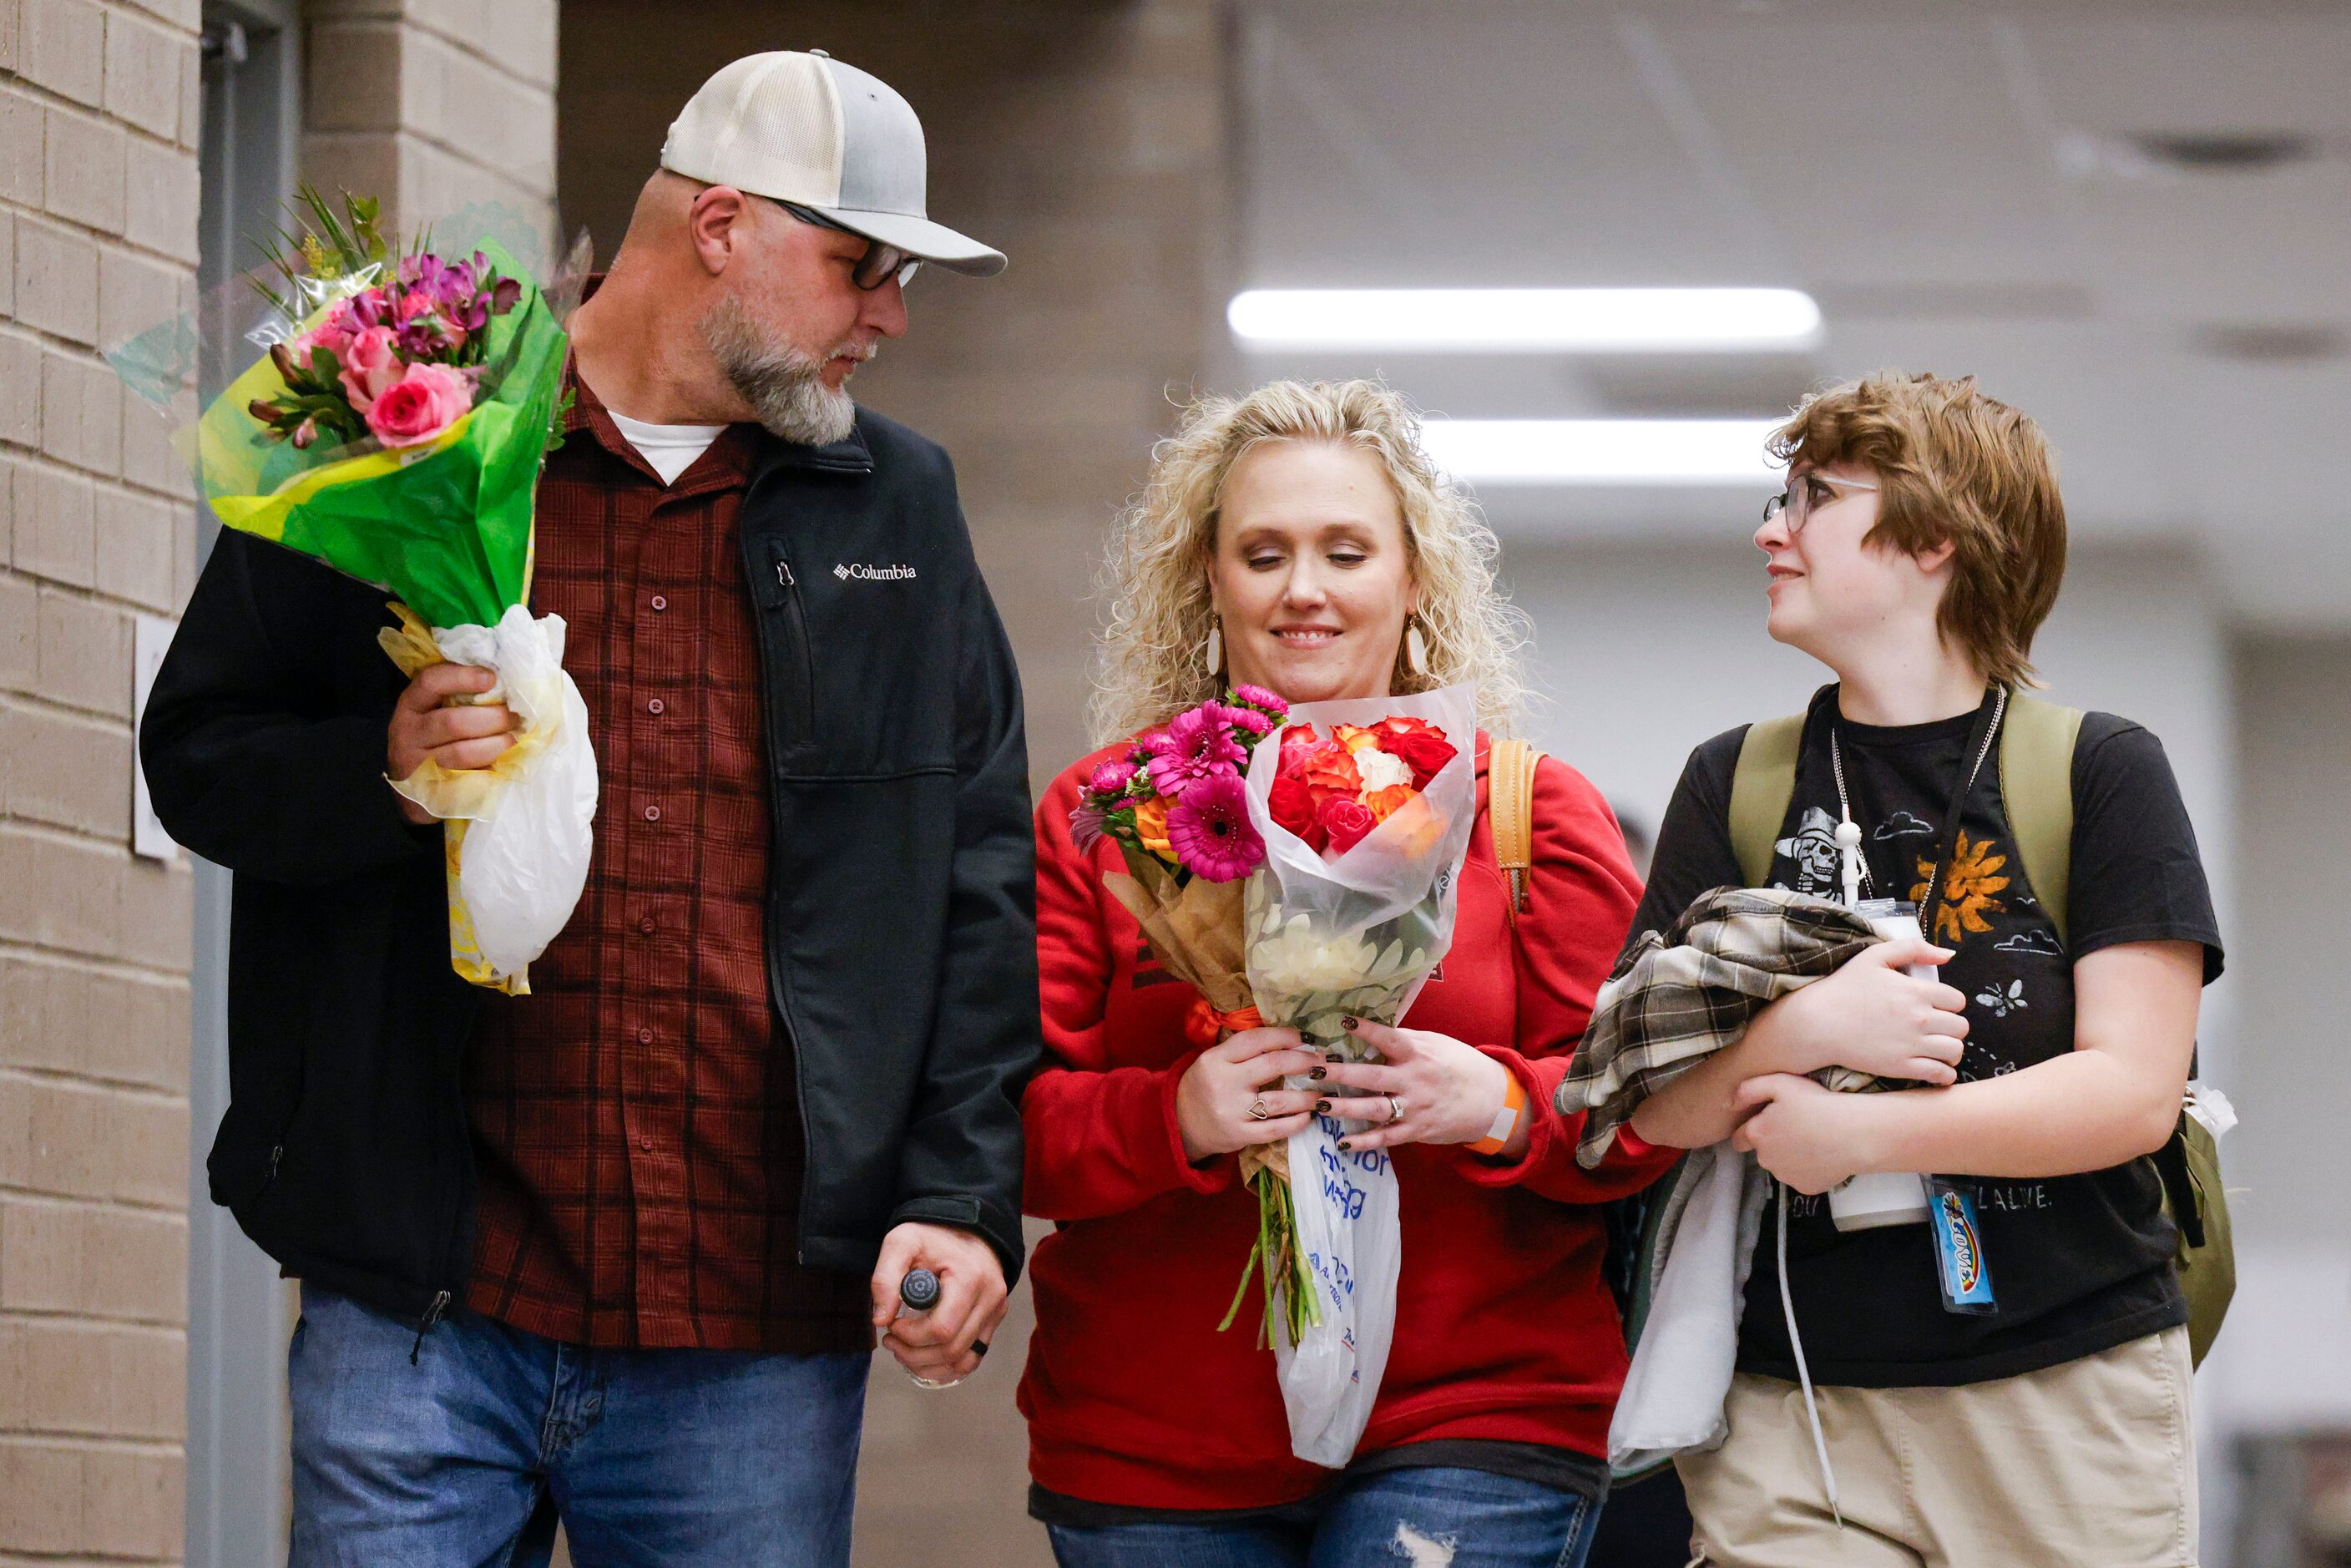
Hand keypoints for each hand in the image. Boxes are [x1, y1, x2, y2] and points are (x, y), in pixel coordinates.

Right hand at [387, 662, 516, 824]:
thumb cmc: (438, 740)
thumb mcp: (438, 712)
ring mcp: (415, 763)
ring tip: (512, 740)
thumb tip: (503, 682)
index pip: (430, 682)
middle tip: (515, 718)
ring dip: (495, 745)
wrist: (417, 789)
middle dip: (492, 719)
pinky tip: (499, 765)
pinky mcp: (428, 790)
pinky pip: (464, 779)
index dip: (462, 677)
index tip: (492, 679)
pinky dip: (487, 771)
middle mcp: (407, 732)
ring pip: (461, 753)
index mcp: (411, 705)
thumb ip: (460, 696)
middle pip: (453, 721)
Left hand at [870, 1222, 1007, 1386]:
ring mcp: (995, 1312)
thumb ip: (885, 1277)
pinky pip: (972, 1358)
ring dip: (928, 1365)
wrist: (965, 1227)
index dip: (911, 1336)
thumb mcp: (901, 1243)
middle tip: (891, 1340)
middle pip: (952, 1350)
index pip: (942, 1329)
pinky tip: (924, 1358)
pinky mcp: (993, 1320)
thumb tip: (880, 1320)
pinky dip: (946, 1366)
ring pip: (963, 1361)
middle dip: (914, 1353)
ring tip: (904, 1351)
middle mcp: (990, 1299)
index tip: (892, 1324)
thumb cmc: (932, 1235)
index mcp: (970, 1279)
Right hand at [1176, 1027, 1323, 1161]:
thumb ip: (1243, 1051)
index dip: (1285, 1036)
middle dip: (1305, 1061)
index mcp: (1216, 1059)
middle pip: (1273, 1065)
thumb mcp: (1213, 1061)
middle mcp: (1224, 1083)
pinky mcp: (1239, 1135)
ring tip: (1323, 1092)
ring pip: (1280, 1100)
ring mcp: (1233, 1112)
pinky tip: (1308, 1116)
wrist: (1180, 1124)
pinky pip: (1276, 1129)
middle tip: (1323, 1062)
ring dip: (1308, 1096)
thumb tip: (1288, 1039)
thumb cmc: (1204, 1086)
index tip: (1306, 1039)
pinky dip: (1297, 1122)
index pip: (1256, 1040)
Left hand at [1316, 1017, 1526, 1156]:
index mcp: (1418, 1054)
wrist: (1492, 1101)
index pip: (1389, 1039)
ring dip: (1344, 1107)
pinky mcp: (1416, 1131)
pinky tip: (1342, 1142)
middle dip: (1340, 1073)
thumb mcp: (1436, 1044)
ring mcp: (1414, 1108)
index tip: (1342, 1021)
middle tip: (1313, 1069)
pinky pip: (1386, 1138)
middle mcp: (1414, 1080)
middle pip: (1371, 1077)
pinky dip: (1364, 1142)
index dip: (1367, 1030)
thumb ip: (1405, 1039)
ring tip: (1319, 1104)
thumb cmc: (1459, 1066)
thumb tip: (1373, 1027)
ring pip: (1373, 1109)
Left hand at [1730, 1073, 1889, 1193]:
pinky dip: (1807, 1168)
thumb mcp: (1780, 1083)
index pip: (1739, 1138)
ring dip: (1789, 1156)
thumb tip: (1727, 1103)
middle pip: (1761, 1152)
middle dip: (1771, 1142)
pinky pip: (1801, 1177)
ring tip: (1812, 1139)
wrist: (1857, 1133)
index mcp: (1756, 1134)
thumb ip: (1747, 1090)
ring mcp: (1786, 1177)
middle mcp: (1766, 1159)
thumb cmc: (1819, 1104)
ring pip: (1780, 1166)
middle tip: (1796, 1127)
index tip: (1769, 1122)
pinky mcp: (1805, 1188)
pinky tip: (1822, 1153)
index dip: (1751, 1129)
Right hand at [1778, 939, 1968, 1084]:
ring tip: (1938, 1048)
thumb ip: (1913, 948)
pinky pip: (1941, 1074)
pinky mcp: (1902, 1067)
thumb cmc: (1843, 987)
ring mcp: (1912, 1045)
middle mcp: (1919, 1018)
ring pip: (1955, 1051)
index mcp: (1916, 991)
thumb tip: (1949, 955)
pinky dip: (1944, 1073)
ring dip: (1951, 1050)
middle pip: (1961, 1027)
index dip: (1949, 1003)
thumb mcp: (1874, 956)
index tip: (1935, 1007)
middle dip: (1951, 1026)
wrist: (1817, 1023)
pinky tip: (1934, 1066)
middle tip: (1936, 1027)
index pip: (1957, 1000)